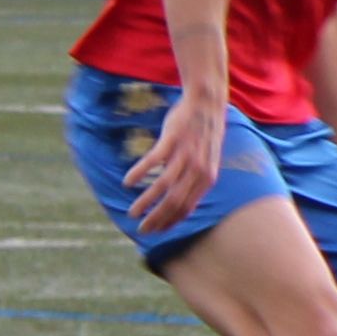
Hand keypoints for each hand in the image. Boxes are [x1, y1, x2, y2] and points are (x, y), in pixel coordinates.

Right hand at [130, 85, 230, 233]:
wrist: (207, 104)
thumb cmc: (204, 134)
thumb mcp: (208, 161)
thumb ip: (198, 181)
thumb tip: (186, 202)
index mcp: (206, 179)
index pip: (187, 208)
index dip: (170, 222)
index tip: (157, 231)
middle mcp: (197, 170)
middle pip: (174, 202)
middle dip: (156, 219)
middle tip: (141, 229)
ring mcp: (185, 155)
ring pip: (163, 186)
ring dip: (146, 202)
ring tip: (132, 212)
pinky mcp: (172, 140)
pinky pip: (153, 161)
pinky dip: (139, 173)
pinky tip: (128, 182)